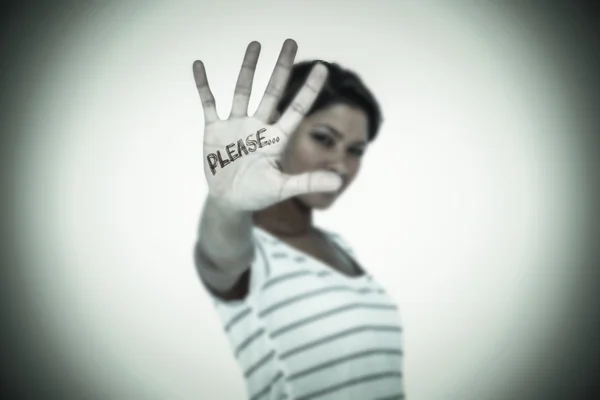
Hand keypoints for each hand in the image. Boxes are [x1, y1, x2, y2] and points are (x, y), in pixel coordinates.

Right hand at [193, 39, 341, 211]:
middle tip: (291, 42)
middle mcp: (259, 127)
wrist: (229, 200)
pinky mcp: (215, 130)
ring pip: (243, 91)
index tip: (323, 68)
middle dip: (282, 68)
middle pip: (273, 92)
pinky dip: (203, 85)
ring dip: (249, 69)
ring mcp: (237, 126)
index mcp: (276, 139)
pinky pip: (208, 103)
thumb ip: (307, 182)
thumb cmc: (258, 194)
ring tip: (256, 44)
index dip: (309, 89)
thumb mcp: (282, 189)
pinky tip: (199, 66)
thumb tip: (339, 182)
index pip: (297, 109)